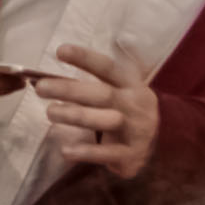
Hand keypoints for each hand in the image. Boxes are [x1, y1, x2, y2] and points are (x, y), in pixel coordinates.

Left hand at [36, 46, 159, 177]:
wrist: (164, 144)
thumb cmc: (128, 111)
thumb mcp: (122, 89)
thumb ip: (96, 76)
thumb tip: (54, 61)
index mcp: (131, 84)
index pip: (108, 67)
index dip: (85, 58)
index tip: (60, 51)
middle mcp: (135, 104)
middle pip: (102, 94)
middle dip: (70, 89)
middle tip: (40, 87)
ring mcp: (136, 130)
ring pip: (105, 121)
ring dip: (76, 116)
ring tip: (50, 112)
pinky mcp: (132, 154)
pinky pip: (108, 153)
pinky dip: (86, 152)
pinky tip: (66, 150)